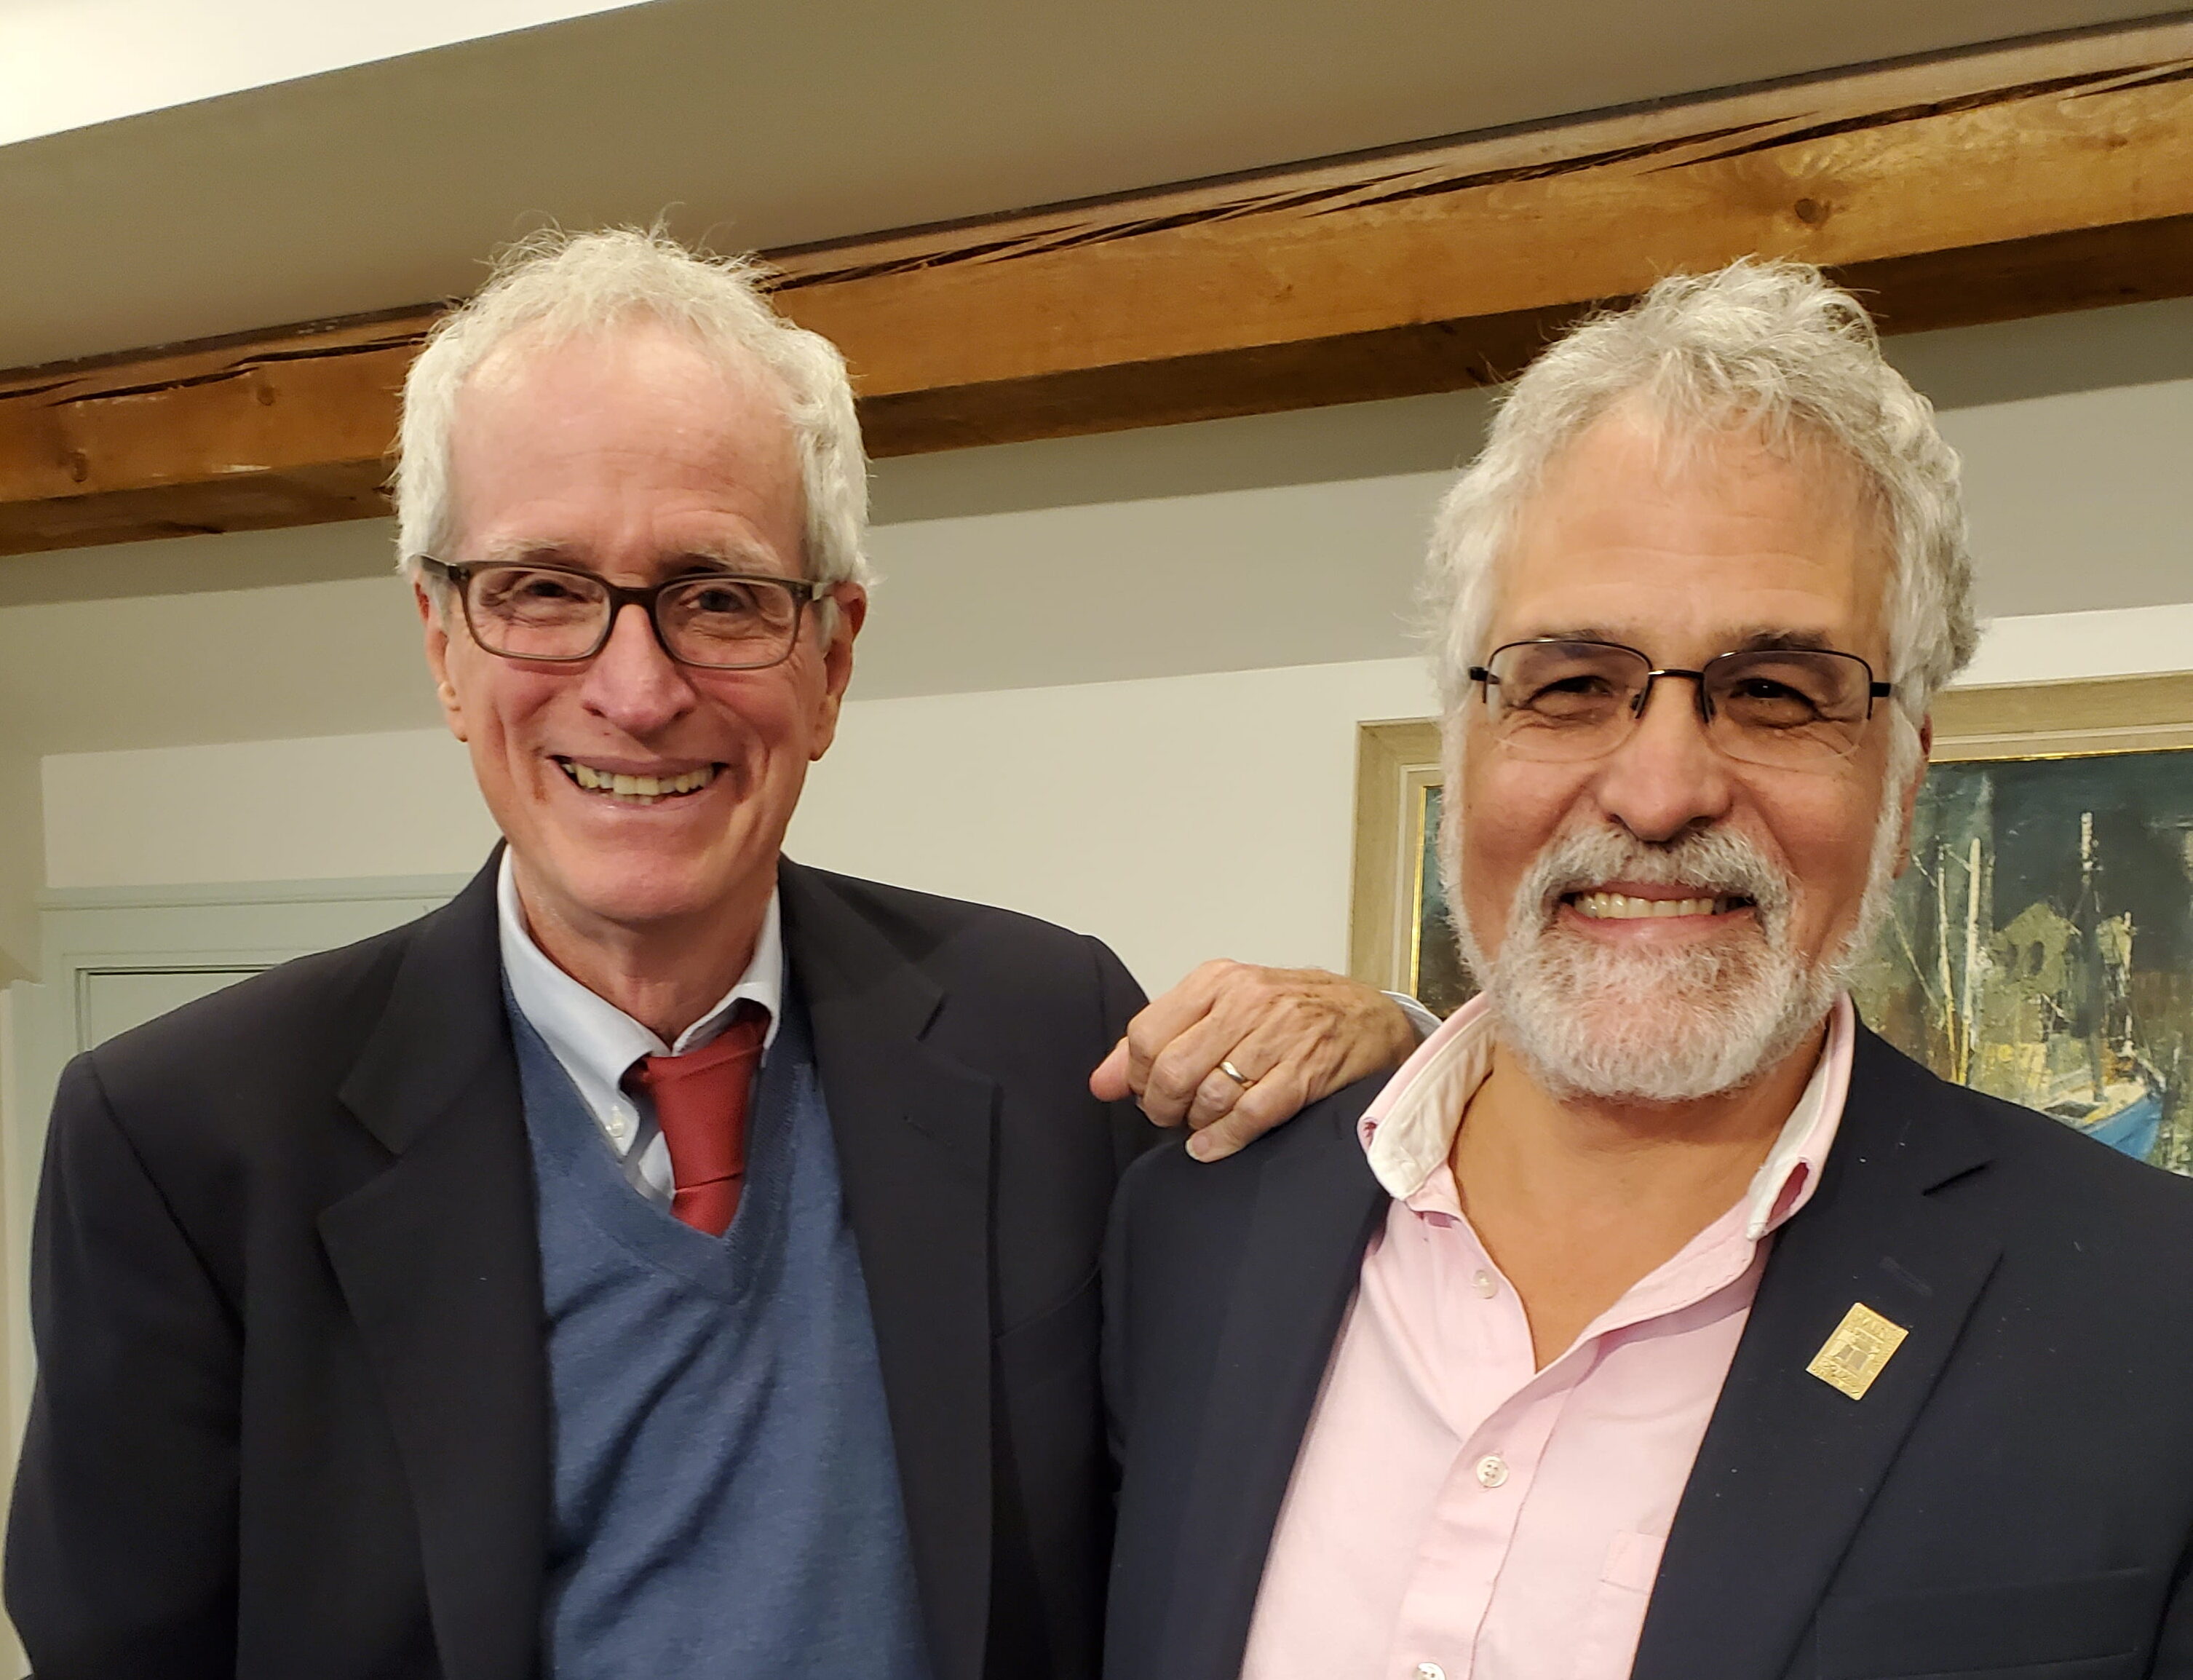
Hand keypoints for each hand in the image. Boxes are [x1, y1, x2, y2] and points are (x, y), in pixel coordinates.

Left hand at [1089, 961, 1417, 1161]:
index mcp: (1218, 980)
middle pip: (1172, 1070)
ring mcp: (1279, 1036)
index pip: (1147, 1033)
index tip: (1147, 1092)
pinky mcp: (1305, 1071)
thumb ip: (1160, 1039)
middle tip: (1171, 1116)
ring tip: (1201, 1124)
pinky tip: (1213, 1145)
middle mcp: (1246, 1002)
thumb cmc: (1291, 1013)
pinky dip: (1222, 1140)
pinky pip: (1248, 1116)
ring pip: (1208, 1095)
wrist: (1370, 1017)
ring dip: (1196, 1123)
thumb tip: (1101, 1083)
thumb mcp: (1223, 1007)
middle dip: (1162, 1107)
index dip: (1138, 1076)